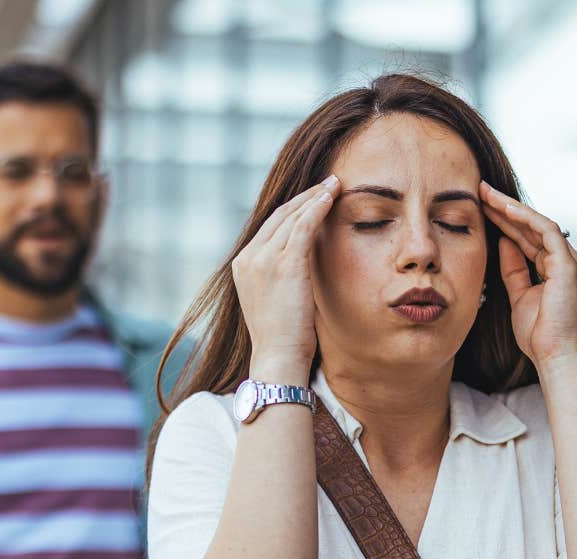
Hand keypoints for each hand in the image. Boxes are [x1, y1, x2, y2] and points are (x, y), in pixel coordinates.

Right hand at [232, 176, 338, 381]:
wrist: (279, 357)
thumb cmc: (283, 338)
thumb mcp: (275, 300)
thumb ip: (281, 278)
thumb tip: (301, 269)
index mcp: (243, 265)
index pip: (268, 228)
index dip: (292, 210)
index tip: (311, 200)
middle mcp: (248, 257)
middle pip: (278, 216)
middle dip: (304, 197)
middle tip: (326, 183)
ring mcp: (263, 258)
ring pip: (291, 216)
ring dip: (314, 196)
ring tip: (334, 184)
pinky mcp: (284, 263)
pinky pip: (302, 225)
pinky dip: (317, 207)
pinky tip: (331, 196)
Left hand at [479, 181, 576, 370]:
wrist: (556, 357)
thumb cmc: (539, 335)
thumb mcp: (519, 295)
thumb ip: (513, 268)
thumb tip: (503, 240)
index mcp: (557, 269)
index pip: (529, 237)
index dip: (505, 221)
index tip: (481, 208)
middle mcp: (567, 261)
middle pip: (533, 227)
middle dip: (505, 208)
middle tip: (480, 190)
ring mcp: (571, 262)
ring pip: (538, 224)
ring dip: (511, 208)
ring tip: (486, 194)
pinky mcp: (569, 265)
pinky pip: (546, 231)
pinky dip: (525, 218)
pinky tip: (504, 208)